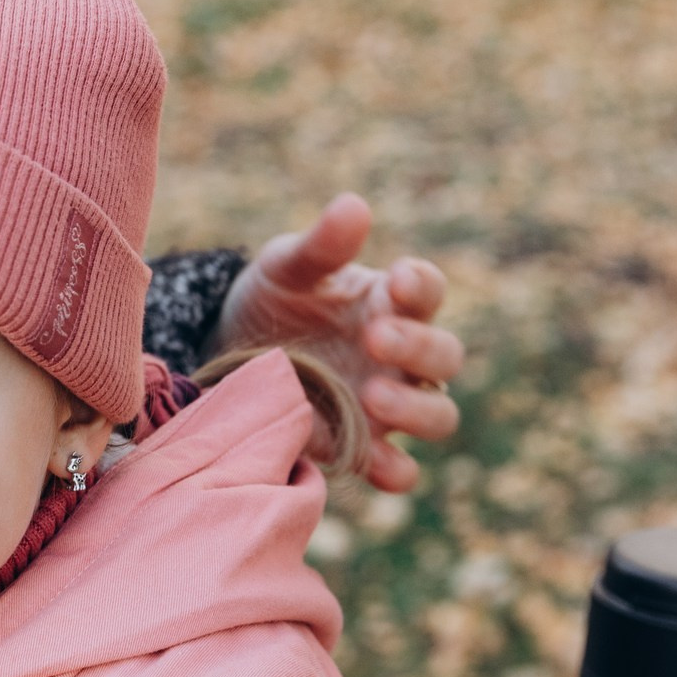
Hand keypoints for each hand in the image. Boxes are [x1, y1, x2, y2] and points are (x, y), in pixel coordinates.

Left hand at [216, 194, 462, 492]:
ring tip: (371, 397)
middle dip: (418, 347)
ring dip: (415, 409)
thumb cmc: (274, 301)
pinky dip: (396, 469)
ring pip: (438, 415)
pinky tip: (375, 462)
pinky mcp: (362, 449)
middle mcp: (402, 357)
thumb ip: (320, 245)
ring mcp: (388, 406)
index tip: (394, 279)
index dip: (420, 285)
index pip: (426, 290)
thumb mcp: (285, 267)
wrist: (231, 357)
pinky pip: (400, 469)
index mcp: (391, 303)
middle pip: (445, 357)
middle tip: (374, 338)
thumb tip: (353, 206)